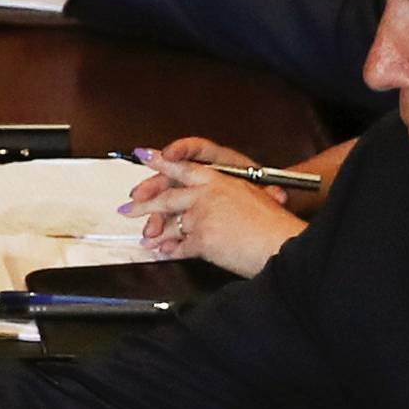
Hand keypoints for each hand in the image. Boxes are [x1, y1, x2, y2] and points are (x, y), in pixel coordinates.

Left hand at [119, 145, 303, 277]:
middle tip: (128, 206)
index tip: (144, 156)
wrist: (280, 243)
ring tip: (145, 238)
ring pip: (170, 222)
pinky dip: (169, 251)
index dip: (161, 161)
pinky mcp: (200, 239)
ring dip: (155, 231)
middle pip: (167, 195)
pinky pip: (178, 246)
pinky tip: (163, 252)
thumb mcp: (255, 197)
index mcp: (220, 180)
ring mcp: (201, 216)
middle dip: (144, 202)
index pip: (184, 167)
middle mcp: (207, 194)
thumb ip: (232, 196)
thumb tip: (224, 202)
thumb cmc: (273, 225)